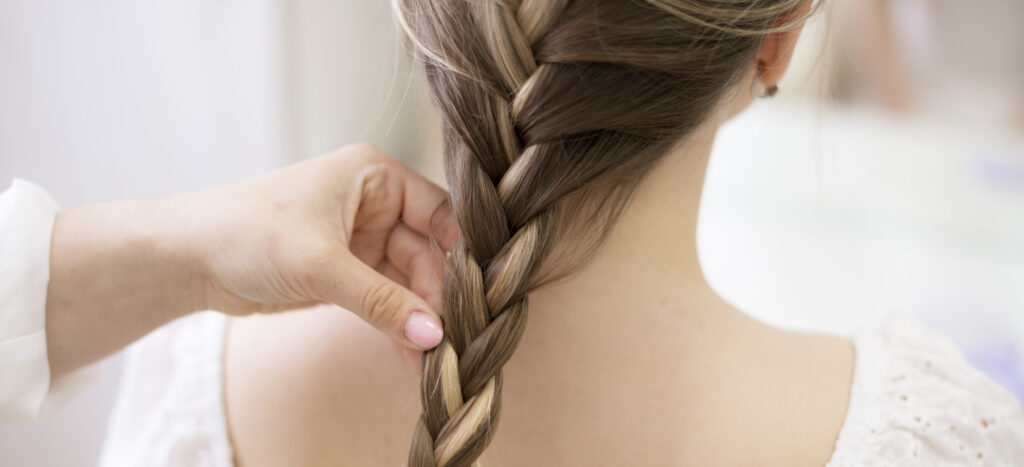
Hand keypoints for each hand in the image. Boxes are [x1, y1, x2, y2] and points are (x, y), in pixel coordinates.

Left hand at [46, 144, 454, 377]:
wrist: (187, 259)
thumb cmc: (246, 233)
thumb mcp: (319, 265)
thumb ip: (380, 301)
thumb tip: (432, 335)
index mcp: (374, 175)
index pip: (440, 212)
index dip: (462, 253)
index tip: (480, 296)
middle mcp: (374, 203)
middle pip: (428, 254)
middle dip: (436, 299)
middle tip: (449, 342)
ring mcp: (363, 240)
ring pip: (409, 283)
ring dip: (418, 320)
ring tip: (432, 362)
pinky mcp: (348, 274)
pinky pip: (386, 302)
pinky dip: (396, 327)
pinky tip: (410, 357)